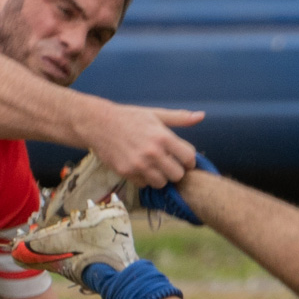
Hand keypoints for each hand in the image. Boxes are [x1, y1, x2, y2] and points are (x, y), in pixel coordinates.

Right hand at [85, 104, 203, 188]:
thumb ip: (179, 118)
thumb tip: (201, 116)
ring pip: (162, 183)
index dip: (188, 160)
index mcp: (163, 137)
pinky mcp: (126, 172)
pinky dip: (144, 179)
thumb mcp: (155, 114)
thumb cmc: (129, 117)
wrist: (97, 124)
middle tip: (168, 163)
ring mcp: (139, 164)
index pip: (189, 158)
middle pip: (178, 175)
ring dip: (161, 177)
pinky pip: (144, 184)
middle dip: (176, 170)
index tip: (182, 158)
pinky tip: (140, 167)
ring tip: (154, 166)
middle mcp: (153, 152)